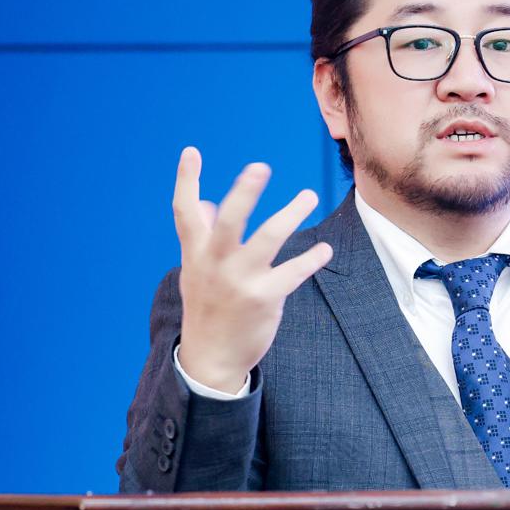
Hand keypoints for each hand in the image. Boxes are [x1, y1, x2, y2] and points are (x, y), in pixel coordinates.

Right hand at [173, 147, 332, 392]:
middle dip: (244, 193)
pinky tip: (325, 250)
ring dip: (290, 216)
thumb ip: (201, 236)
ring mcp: (239, 282)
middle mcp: (215, 264)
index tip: (191, 151)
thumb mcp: (196, 272)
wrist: (211, 358)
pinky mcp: (264, 299)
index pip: (184, 212)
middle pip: (228, 221)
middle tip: (260, 167)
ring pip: (267, 241)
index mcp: (196, 254)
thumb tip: (206, 203)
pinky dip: (311, 260)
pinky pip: (292, 274)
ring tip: (309, 196)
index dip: (186, 181)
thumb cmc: (207, 308)